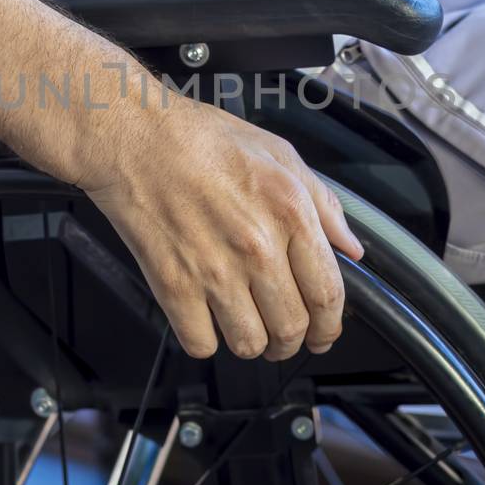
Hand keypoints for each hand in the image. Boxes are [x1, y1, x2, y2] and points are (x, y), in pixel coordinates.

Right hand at [79, 98, 363, 360]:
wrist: (134, 138)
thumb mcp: (279, 154)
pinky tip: (206, 319)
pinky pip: (201, 343)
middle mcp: (257, 247)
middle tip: (285, 337)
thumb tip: (351, 247)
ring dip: (253, 346)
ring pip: (250, 344)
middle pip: (292, 328)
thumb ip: (323, 203)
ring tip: (248, 330)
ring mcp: (214, 270)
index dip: (330, 326)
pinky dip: (206, 341)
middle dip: (293, 342)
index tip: (323, 333)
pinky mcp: (173, 285)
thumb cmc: (200, 139)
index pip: (328, 294)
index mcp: (290, 213)